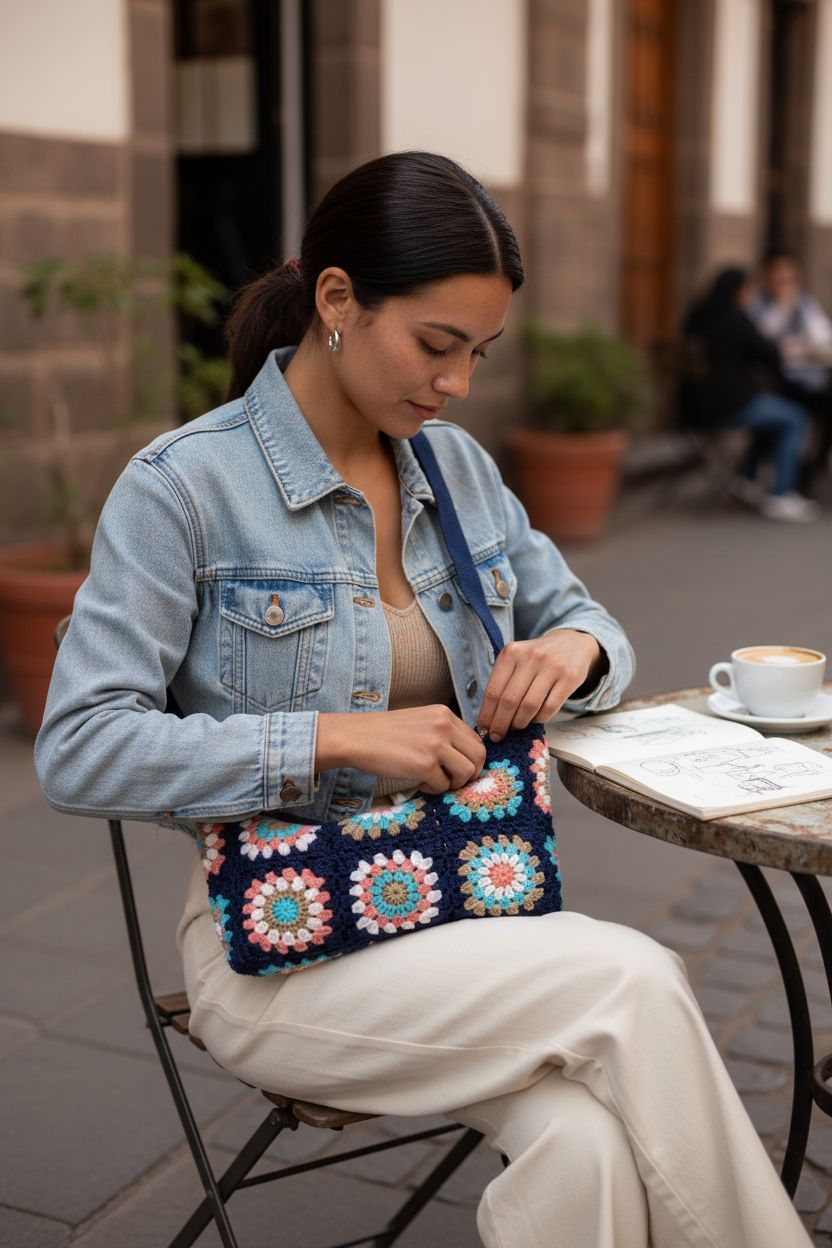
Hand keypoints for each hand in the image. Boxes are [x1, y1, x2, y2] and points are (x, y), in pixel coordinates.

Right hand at [315, 705, 486, 793]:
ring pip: (467, 772)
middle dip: (469, 774)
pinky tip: (419, 782)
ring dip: (453, 783)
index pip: (476, 740)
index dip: (471, 759)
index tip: (456, 768)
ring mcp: (436, 745)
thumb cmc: (384, 733)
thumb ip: (443, 733)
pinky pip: (443, 785)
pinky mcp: (425, 765)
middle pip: (479, 757)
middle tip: (451, 780)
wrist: (356, 737)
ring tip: (435, 782)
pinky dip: (433, 789)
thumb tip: (463, 758)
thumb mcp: (420, 721)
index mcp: (444, 714)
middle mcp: (444, 726)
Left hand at [477, 630, 603, 740]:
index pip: (493, 690)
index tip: (483, 729)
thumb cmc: (538, 658)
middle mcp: (530, 657)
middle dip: (500, 723)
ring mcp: (551, 667)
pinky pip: (549, 708)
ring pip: (529, 706)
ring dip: (519, 723)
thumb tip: (489, 718)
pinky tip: (534, 719)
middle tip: (497, 736)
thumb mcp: (517, 659)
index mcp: (511, 653)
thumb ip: (503, 682)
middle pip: (509, 700)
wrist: (571, 643)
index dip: (487, 714)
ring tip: (515, 727)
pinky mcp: (569, 678)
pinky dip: (539, 719)